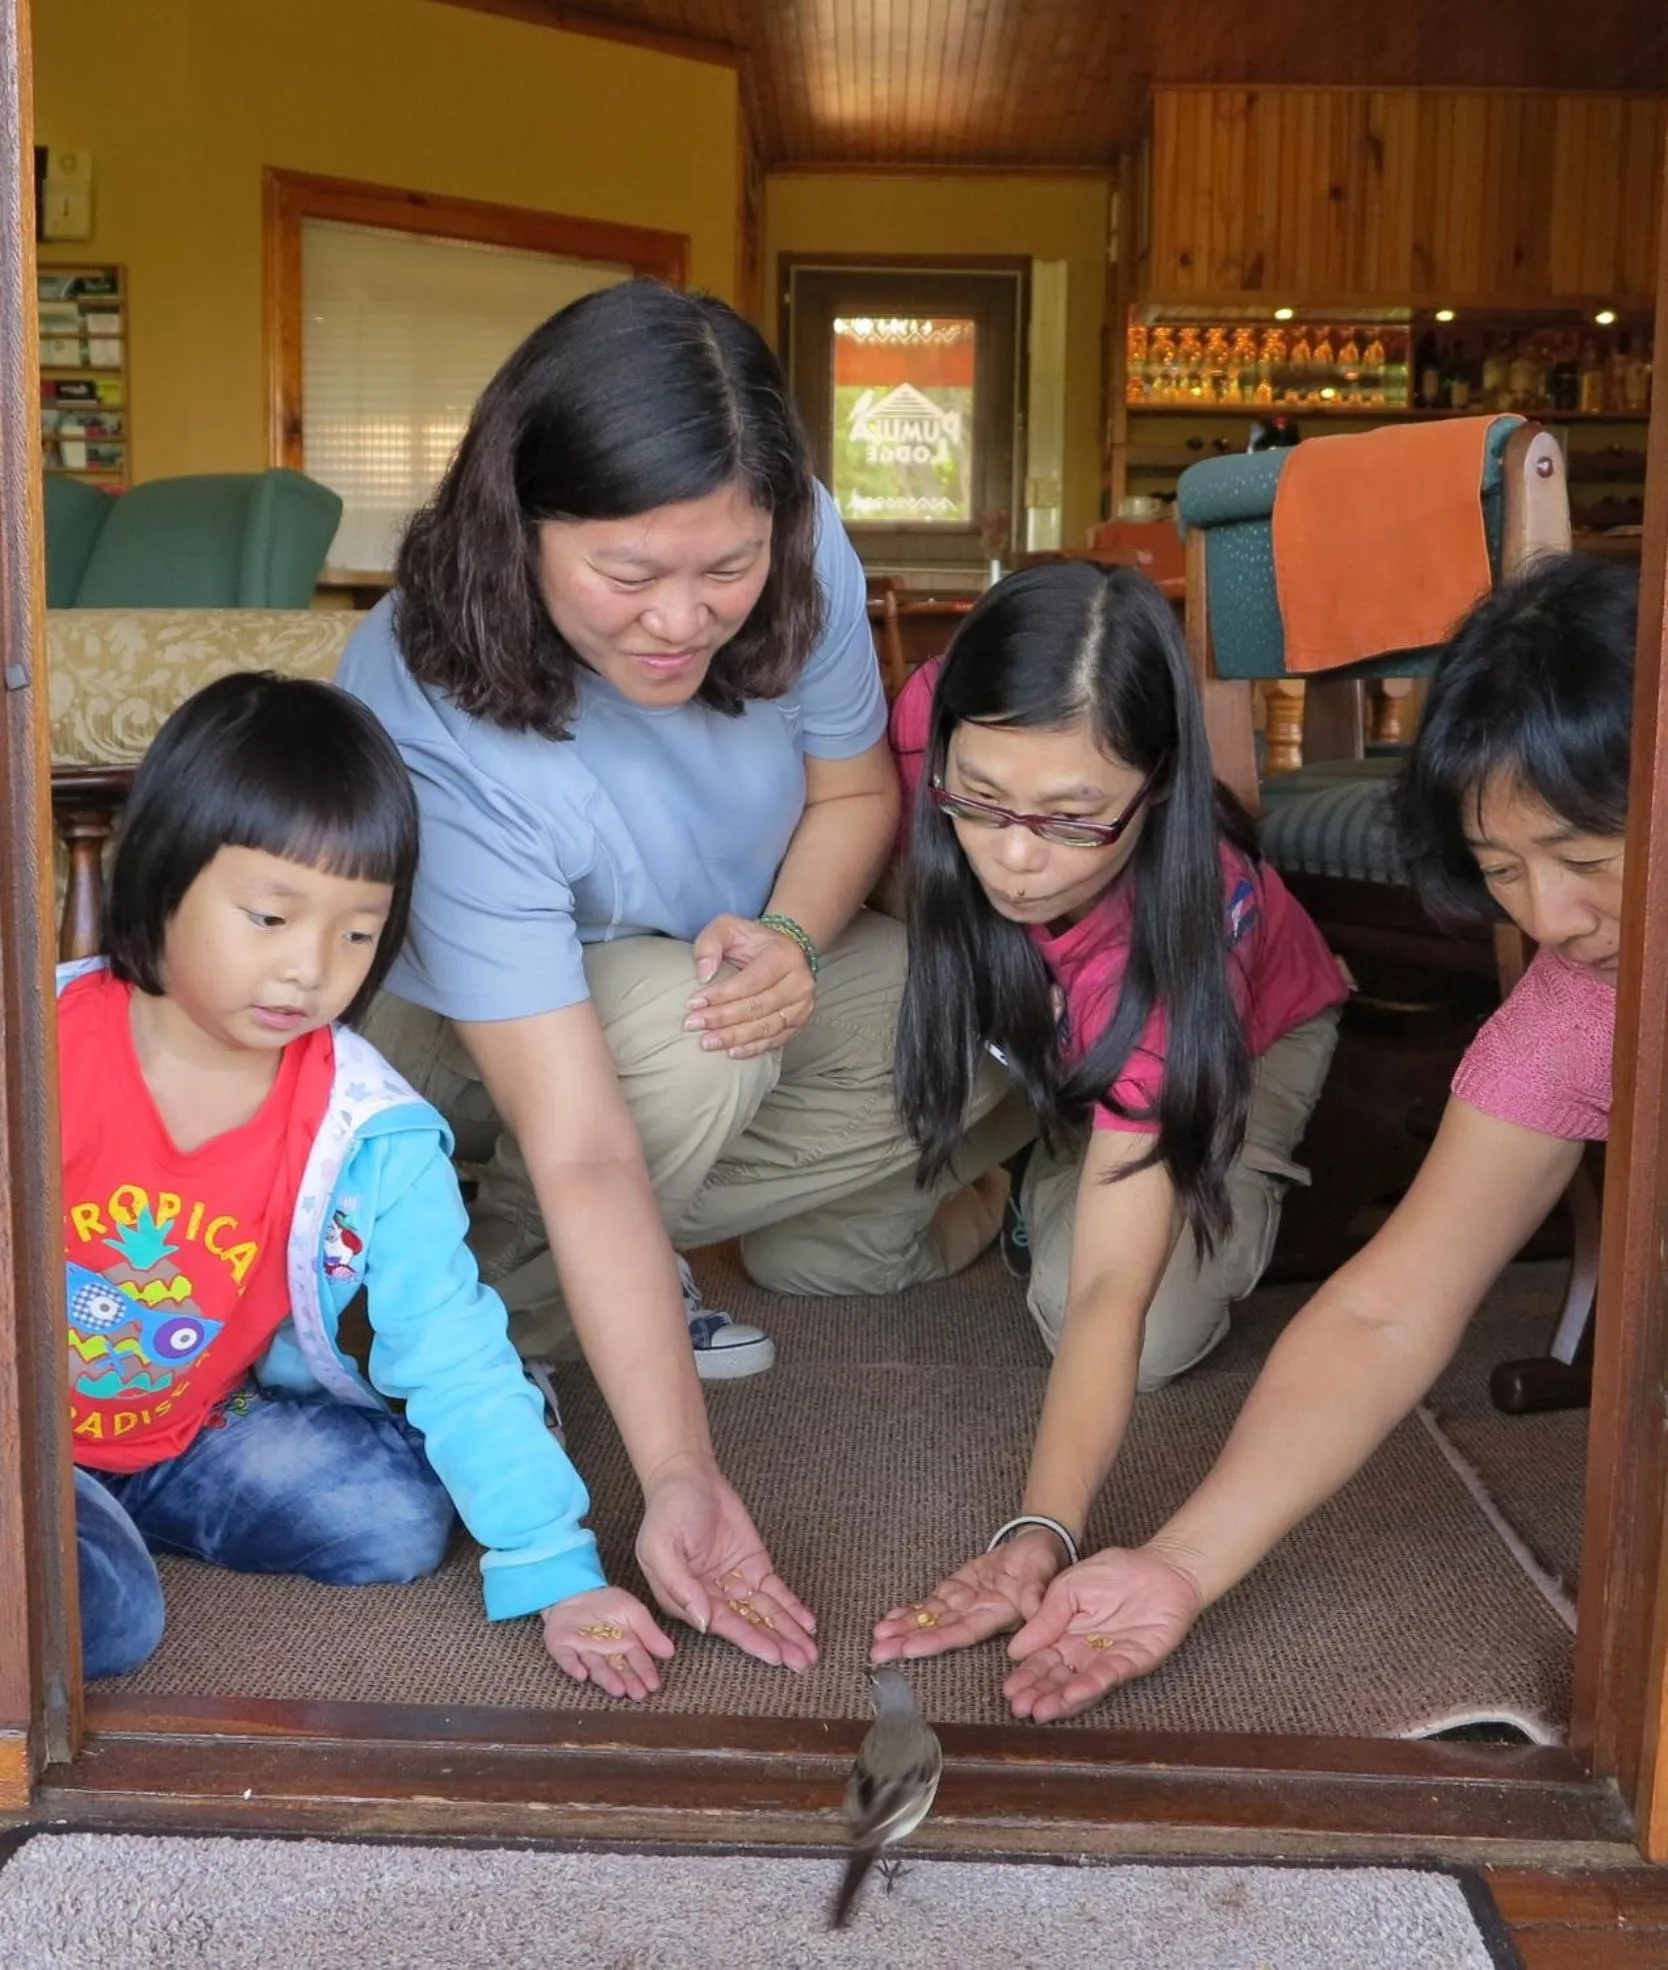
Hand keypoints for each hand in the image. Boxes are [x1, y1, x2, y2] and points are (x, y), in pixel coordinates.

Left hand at [541, 1584, 674, 1699]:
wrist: (577, 1589)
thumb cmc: (607, 1602)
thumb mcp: (633, 1611)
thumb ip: (649, 1631)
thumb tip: (669, 1651)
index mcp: (624, 1646)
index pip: (637, 1661)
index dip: (645, 1672)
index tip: (653, 1685)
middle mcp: (605, 1655)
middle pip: (618, 1670)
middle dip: (627, 1681)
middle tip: (637, 1694)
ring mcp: (584, 1653)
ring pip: (596, 1668)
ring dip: (606, 1679)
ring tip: (617, 1688)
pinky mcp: (563, 1649)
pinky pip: (568, 1660)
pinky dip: (574, 1667)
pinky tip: (582, 1674)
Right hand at [636, 1456, 818, 1669]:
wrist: (688, 1477)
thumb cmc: (668, 1511)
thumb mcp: (662, 1545)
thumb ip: (679, 1584)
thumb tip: (703, 1620)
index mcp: (685, 1599)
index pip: (722, 1625)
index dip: (749, 1639)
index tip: (772, 1655)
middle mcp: (712, 1598)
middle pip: (748, 1625)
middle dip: (776, 1644)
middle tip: (801, 1662)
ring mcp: (735, 1584)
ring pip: (765, 1613)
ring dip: (788, 1632)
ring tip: (809, 1652)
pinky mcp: (754, 1568)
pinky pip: (775, 1593)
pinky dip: (792, 1608)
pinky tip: (807, 1624)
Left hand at [684, 914, 815, 1058]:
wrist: (784, 949)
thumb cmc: (751, 940)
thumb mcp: (728, 928)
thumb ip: (710, 944)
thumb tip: (703, 974)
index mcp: (784, 956)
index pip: (751, 981)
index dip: (721, 995)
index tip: (693, 1004)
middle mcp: (799, 982)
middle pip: (757, 1007)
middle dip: (722, 1018)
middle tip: (693, 1025)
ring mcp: (802, 1004)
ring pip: (766, 1027)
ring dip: (734, 1037)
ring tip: (706, 1042)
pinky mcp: (799, 1021)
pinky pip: (776, 1039)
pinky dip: (753, 1048)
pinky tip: (731, 1052)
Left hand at [870, 1531, 1062, 1661]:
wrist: (1034, 1551)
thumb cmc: (1042, 1564)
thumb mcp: (1043, 1576)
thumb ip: (1036, 1595)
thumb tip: (1035, 1611)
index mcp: (997, 1617)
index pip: (962, 1633)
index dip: (937, 1641)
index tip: (911, 1648)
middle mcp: (975, 1616)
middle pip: (938, 1631)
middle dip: (908, 1642)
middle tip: (880, 1653)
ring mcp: (963, 1605)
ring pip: (929, 1620)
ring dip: (903, 1629)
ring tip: (877, 1638)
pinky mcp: (956, 1591)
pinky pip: (930, 1605)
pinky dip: (909, 1611)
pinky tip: (888, 1620)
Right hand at [1002, 1544, 1206, 1721]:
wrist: (1160, 1568)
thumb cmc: (1114, 1572)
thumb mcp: (1069, 1588)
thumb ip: (1046, 1616)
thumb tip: (1016, 1648)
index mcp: (1066, 1635)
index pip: (1042, 1660)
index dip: (1026, 1676)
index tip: (1009, 1691)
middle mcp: (1085, 1653)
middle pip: (1058, 1678)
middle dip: (1038, 1694)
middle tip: (1020, 1709)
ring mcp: (1109, 1660)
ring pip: (1080, 1684)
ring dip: (1060, 1700)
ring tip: (1041, 1712)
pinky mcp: (1134, 1661)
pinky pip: (1109, 1676)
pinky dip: (1090, 1686)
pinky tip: (1072, 1695)